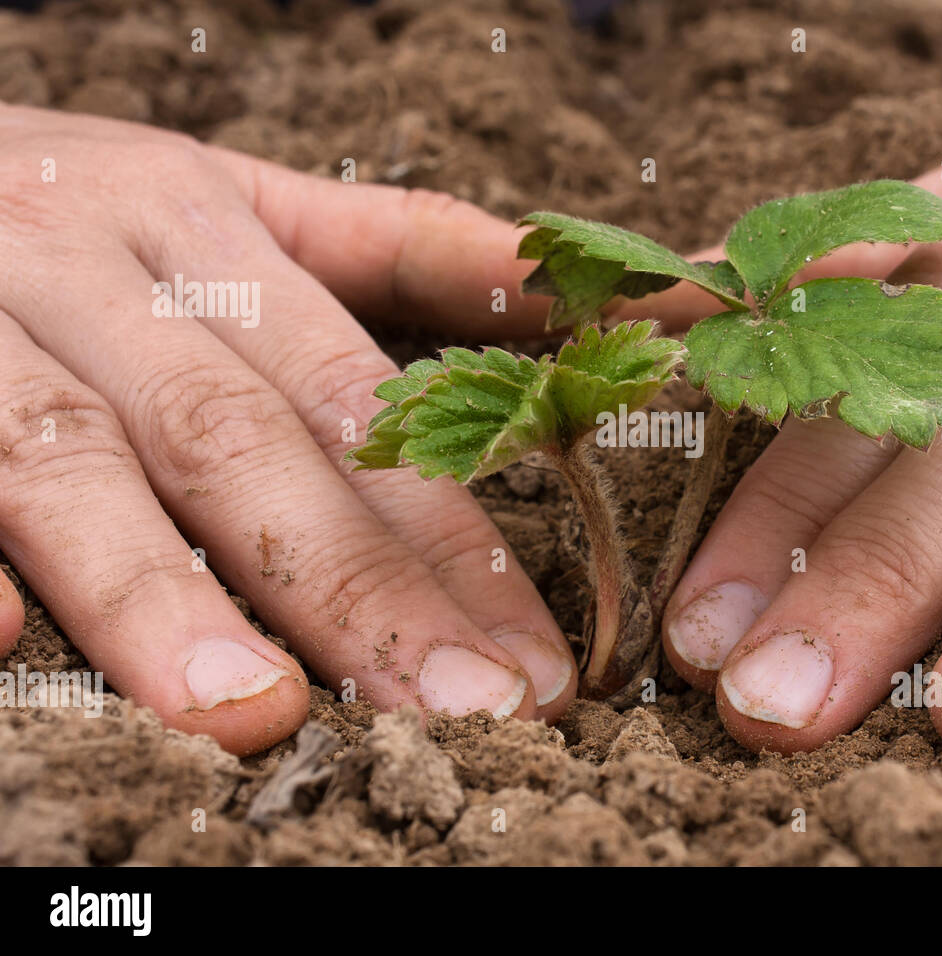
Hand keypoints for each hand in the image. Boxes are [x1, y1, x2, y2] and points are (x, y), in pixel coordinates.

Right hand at [0, 104, 575, 753]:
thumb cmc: (85, 202)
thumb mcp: (239, 195)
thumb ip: (406, 243)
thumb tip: (583, 283)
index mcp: (201, 223)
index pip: (352, 398)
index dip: (448, 535)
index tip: (531, 661)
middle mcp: (86, 269)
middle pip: (237, 440)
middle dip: (355, 588)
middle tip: (460, 715)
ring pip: (69, 462)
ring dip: (159, 595)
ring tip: (257, 716)